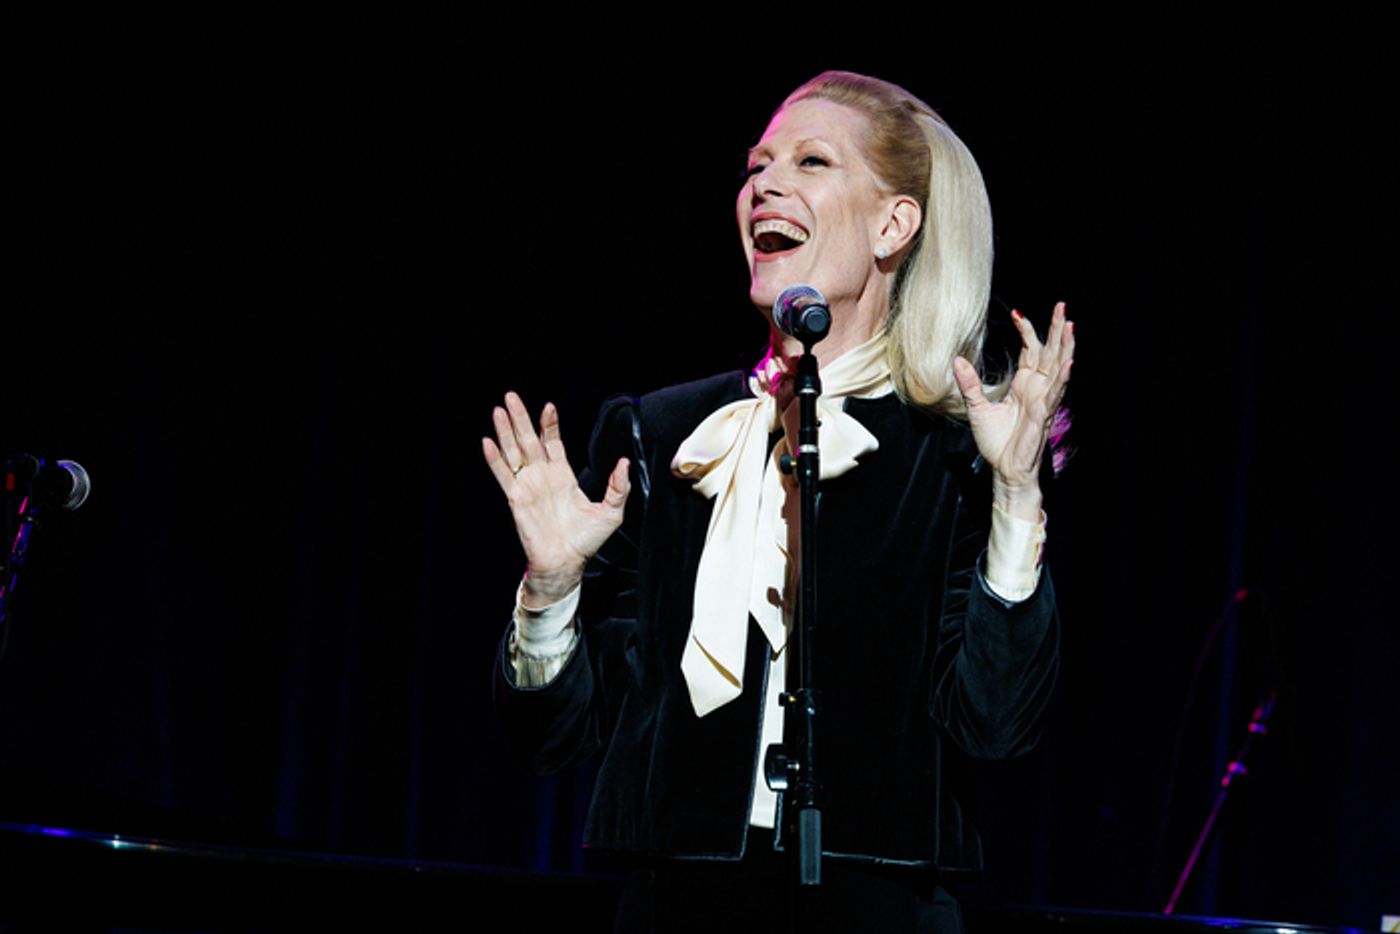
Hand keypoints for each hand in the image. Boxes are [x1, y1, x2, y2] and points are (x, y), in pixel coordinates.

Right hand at [482, 392, 629, 606]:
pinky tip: (487, 441)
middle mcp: (542, 477)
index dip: (549, 424)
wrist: (568, 563)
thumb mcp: (611, 510)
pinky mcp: (516, 499)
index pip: (552, 443)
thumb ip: (618, 486)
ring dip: (505, 432)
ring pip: (513, 452)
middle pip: (528, 440)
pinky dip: (494, 459)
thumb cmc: (587, 540)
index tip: (548, 406)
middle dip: (520, 418)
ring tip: (499, 410)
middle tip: (511, 396)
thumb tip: (624, 462)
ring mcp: (528, 486)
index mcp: (562, 476)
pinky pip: (503, 475)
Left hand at [952, 302, 1074, 520]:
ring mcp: (1043, 400)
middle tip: (1061, 305)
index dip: (1027, 332)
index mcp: (1024, 385)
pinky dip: (1062, 377)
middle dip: (1056, 329)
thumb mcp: (976, 407)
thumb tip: (957, 360)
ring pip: (1059, 368)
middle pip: (1051, 353)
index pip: (1031, 351)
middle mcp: (1037, 389)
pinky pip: (1055, 393)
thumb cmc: (996, 442)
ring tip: (1070, 324)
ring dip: (1066, 347)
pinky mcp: (1044, 414)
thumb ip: (969, 384)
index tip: (1017, 313)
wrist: (1003, 470)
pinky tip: (1069, 362)